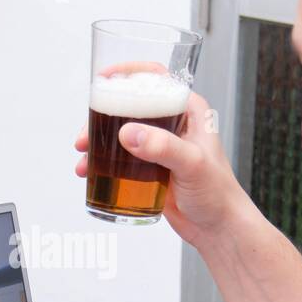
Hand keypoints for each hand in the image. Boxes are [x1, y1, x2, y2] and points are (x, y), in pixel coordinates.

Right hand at [75, 85, 251, 248]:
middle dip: (102, 116)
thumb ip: (163, 147)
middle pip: (129, 106)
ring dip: (97, 142)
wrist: (218, 230)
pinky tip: (89, 171)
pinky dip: (101, 162)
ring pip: (120, 132)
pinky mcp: (148, 169)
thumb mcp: (192, 165)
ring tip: (83, 157)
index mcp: (188, 112)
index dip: (128, 72)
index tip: (105, 78)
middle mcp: (172, 125)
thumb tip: (130, 134)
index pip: (157, 78)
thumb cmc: (218, 195)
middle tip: (85, 134)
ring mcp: (158, 147)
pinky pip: (119, 158)